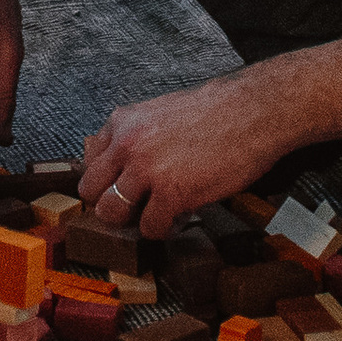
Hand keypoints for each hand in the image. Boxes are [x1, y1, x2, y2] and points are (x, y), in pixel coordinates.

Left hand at [78, 75, 294, 238]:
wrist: (252, 111)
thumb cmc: (216, 112)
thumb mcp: (161, 112)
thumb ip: (138, 135)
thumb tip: (125, 165)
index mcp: (124, 121)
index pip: (90, 162)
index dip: (105, 181)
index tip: (117, 189)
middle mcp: (127, 144)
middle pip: (91, 190)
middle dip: (110, 203)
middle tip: (132, 208)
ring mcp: (146, 170)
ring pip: (111, 213)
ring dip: (133, 220)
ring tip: (154, 215)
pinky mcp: (171, 194)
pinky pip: (150, 227)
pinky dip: (164, 229)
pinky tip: (180, 217)